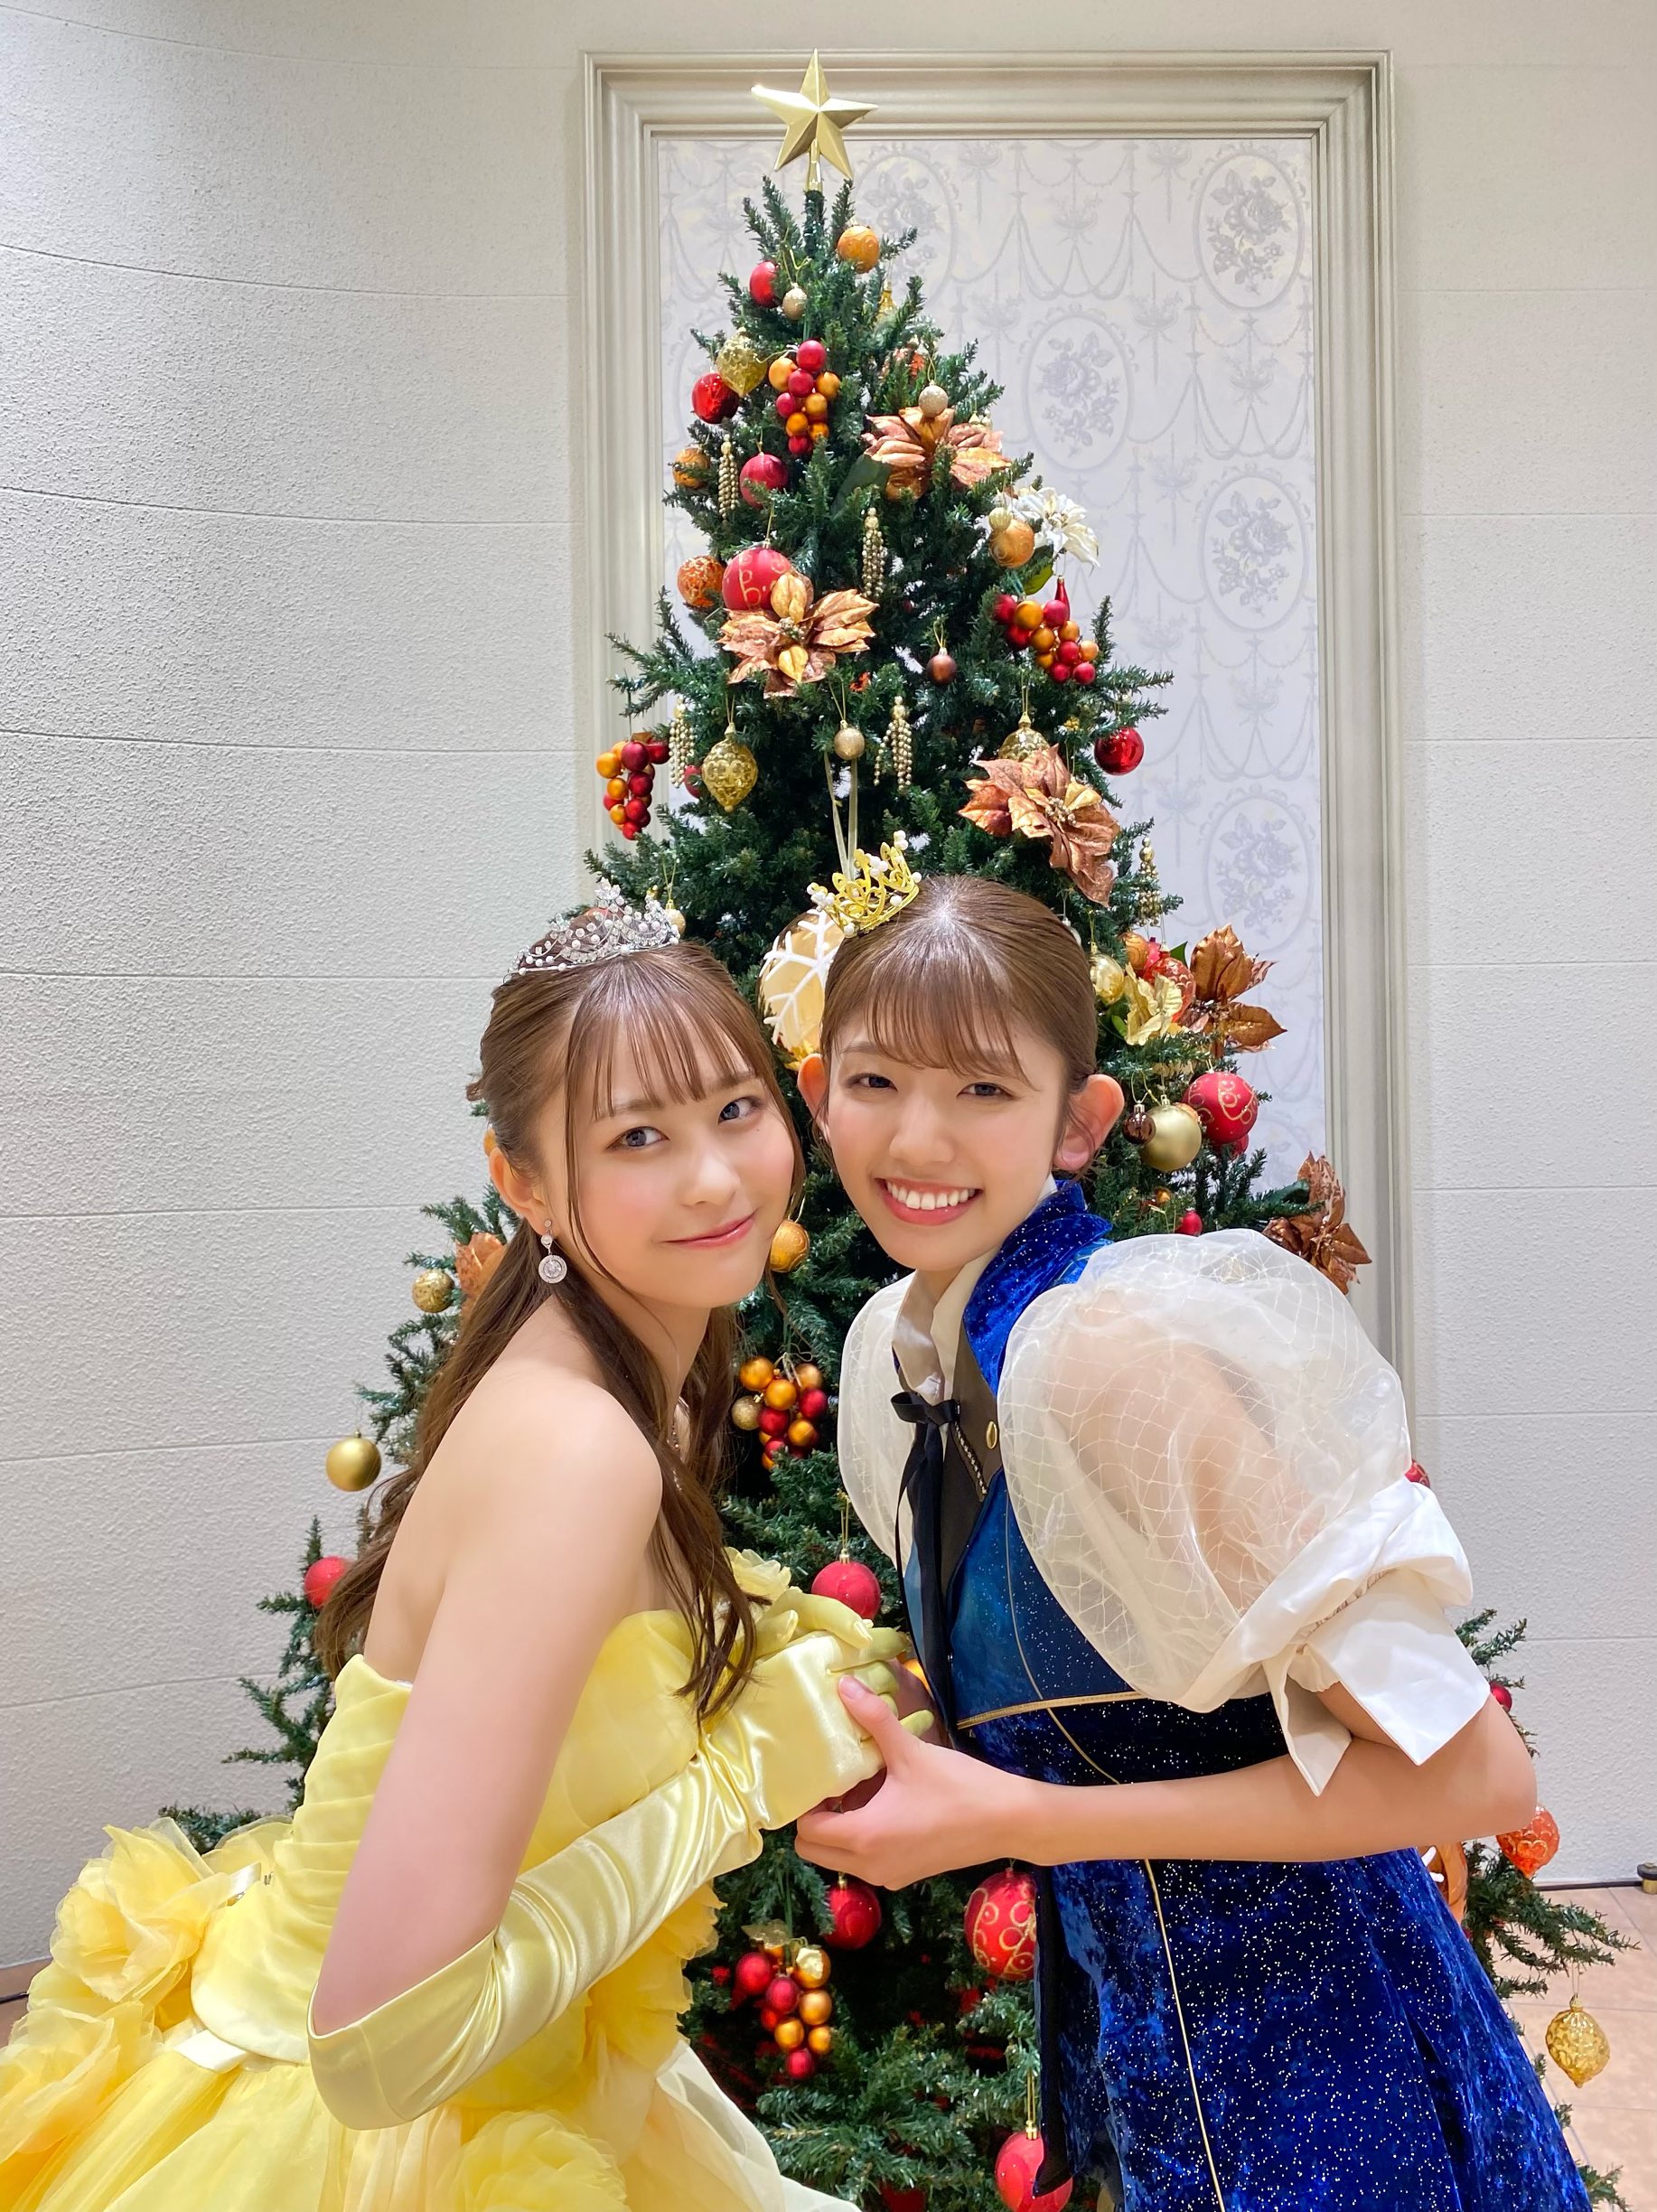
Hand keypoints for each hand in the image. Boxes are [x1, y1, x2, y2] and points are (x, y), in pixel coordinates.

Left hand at [793, 1679, 1037, 1886]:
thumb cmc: (958, 1787)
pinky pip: (865, 1861)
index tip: (816, 1773)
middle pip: (814, 1851)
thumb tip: (844, 1685)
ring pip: (839, 1858)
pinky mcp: (906, 1875)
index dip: (804, 1802)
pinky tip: (883, 1804)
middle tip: (831, 1781)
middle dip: (815, 1818)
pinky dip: (862, 1839)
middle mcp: (869, 1866)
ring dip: (839, 1828)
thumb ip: (873, 1718)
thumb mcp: (911, 1751)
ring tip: (857, 1788)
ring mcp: (889, 1876)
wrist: (1009, 1821)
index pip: (805, 1832)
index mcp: (863, 1838)